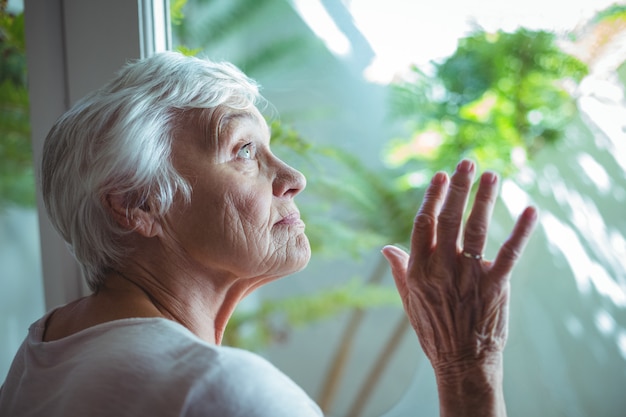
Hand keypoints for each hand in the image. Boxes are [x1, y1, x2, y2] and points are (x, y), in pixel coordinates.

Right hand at [382, 159, 536, 415]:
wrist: (461, 363)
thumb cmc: (433, 330)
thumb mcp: (408, 301)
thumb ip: (399, 270)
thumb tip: (386, 246)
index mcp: (418, 270)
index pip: (423, 223)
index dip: (432, 196)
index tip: (440, 175)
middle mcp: (441, 268)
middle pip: (449, 218)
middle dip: (459, 187)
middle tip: (467, 162)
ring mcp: (468, 277)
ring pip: (476, 229)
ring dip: (485, 199)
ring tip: (492, 175)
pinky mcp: (494, 287)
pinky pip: (509, 254)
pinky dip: (521, 232)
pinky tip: (531, 211)